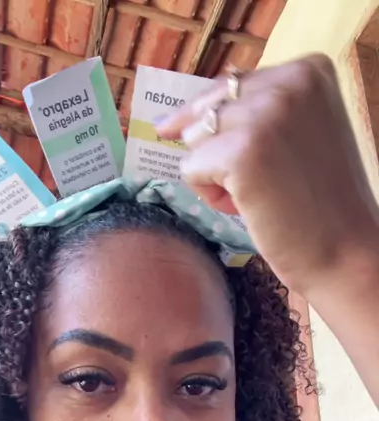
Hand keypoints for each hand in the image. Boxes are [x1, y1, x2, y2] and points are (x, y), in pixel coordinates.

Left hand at [156, 55, 378, 296]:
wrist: (344, 253)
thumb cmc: (317, 203)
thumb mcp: (298, 133)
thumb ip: (258, 111)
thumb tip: (174, 120)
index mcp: (308, 70)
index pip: (231, 86)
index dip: (231, 131)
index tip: (262, 160)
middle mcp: (290, 80)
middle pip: (209, 110)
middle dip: (220, 152)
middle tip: (269, 184)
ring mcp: (265, 114)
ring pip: (195, 138)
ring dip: (215, 174)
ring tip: (261, 195)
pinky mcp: (241, 152)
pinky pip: (190, 168)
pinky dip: (211, 196)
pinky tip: (249, 208)